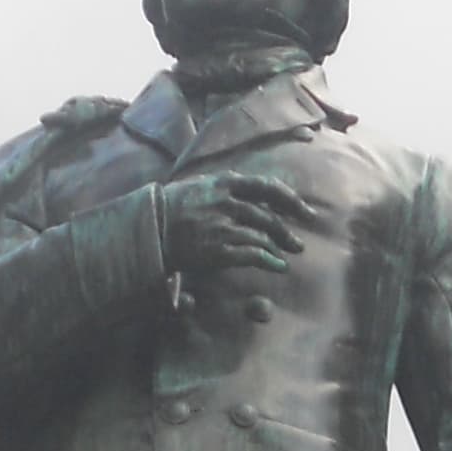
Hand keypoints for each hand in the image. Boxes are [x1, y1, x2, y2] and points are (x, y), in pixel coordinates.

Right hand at [159, 165, 317, 300]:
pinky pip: (253, 255)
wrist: (148, 228)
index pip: (266, 187)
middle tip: (298, 243)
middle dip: (286, 231)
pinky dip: (269, 261)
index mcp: (223, 183)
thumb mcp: (197, 185)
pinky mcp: (219, 249)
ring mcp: (223, 226)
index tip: (304, 210)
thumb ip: (223, 186)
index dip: (290, 199)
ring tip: (287, 256)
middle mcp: (226, 202)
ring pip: (262, 235)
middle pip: (268, 215)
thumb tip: (245, 186)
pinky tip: (279, 267)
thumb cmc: (170, 207)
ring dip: (279, 247)